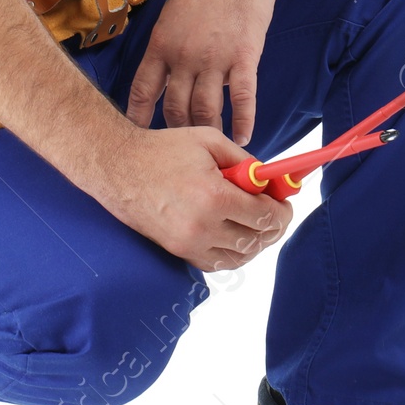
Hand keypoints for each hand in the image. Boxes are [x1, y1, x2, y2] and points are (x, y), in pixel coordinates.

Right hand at [100, 126, 292, 271]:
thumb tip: (268, 179)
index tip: (285, 203)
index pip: (264, 216)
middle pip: (256, 239)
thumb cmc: (163, 150)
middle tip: (277, 213)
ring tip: (258, 224)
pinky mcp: (178, 251)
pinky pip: (217, 263)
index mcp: (214, 196)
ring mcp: (189, 243)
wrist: (119, 168)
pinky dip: (233, 253)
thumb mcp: (209, 141)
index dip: (282, 211)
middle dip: (273, 226)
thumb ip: (243, 161)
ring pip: (239, 256)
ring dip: (255, 242)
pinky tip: (235, 235)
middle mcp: (203, 226)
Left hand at [126, 0, 277, 144]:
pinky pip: (243, 99)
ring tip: (213, 147)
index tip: (137, 137)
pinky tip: (244, 137)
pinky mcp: (244, 57)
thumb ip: (167, 46)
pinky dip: (244, 122)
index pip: (142, 91)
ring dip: (209, 131)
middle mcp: (183, 56)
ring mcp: (214, 59)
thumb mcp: (172, 14)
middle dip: (178, 131)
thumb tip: (164, 75)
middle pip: (175, 108)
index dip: (139, 118)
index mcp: (161, 45)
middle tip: (183, 147)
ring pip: (206, 110)